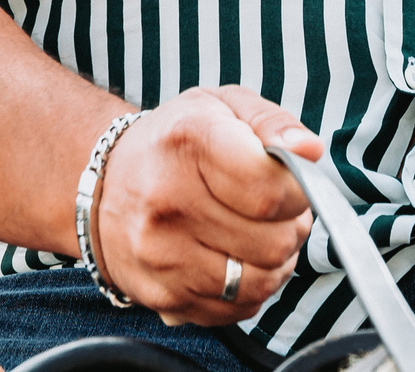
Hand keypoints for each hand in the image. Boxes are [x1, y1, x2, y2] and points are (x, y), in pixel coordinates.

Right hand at [92, 85, 322, 325]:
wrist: (105, 185)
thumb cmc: (175, 143)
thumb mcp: (222, 106)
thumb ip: (273, 123)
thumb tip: (310, 150)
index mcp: (187, 144)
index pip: (270, 190)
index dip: (299, 189)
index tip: (291, 180)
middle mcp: (167, 203)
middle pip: (273, 242)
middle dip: (291, 227)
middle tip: (275, 209)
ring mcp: (161, 256)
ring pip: (260, 283)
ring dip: (275, 262)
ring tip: (258, 233)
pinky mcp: (161, 295)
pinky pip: (237, 309)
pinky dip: (249, 289)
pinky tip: (234, 257)